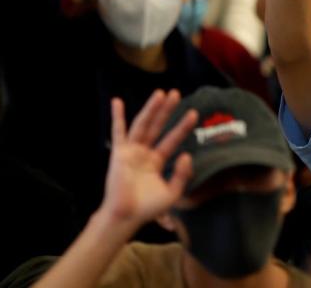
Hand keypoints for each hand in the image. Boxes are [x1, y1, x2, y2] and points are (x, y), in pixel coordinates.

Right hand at [101, 90, 197, 226]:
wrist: (126, 217)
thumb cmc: (148, 208)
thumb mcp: (173, 192)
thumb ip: (182, 174)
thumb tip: (187, 155)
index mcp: (157, 161)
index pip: (172, 139)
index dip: (182, 127)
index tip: (194, 113)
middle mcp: (144, 153)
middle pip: (158, 126)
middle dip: (167, 110)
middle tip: (176, 93)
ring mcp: (131, 151)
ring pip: (143, 125)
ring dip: (151, 109)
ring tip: (160, 93)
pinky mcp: (119, 153)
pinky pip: (118, 132)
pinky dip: (117, 117)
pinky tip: (117, 101)